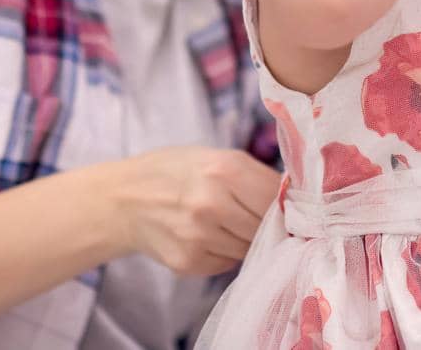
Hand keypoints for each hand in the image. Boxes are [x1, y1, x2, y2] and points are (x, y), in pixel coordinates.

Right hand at [112, 146, 279, 275]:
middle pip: (265, 228)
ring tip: (222, 223)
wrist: (124, 199)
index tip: (286, 209)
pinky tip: (205, 236)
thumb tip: (296, 203)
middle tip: (248, 215)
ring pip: (248, 249)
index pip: (278, 200)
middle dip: (264, 225)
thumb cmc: (175, 172)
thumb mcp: (215, 158)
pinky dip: (224, 252)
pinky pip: (227, 263)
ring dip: (243, 240)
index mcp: (224, 169)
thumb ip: (253, 178)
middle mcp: (212, 204)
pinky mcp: (189, 262)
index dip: (285, 207)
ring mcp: (199, 237)